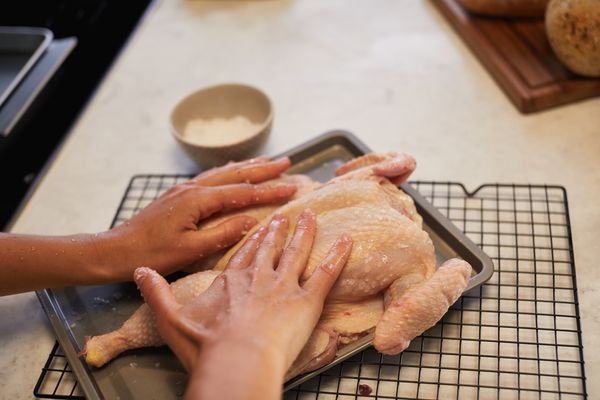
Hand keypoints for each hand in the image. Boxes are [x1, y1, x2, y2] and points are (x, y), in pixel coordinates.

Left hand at [99, 156, 295, 279]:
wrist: (114, 250)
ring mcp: (184, 189)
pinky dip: (228, 171)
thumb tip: (251, 220)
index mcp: (198, 200)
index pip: (242, 192)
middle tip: (288, 163)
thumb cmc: (150, 254)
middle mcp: (192, 188)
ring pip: (223, 172)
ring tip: (268, 160)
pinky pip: (210, 177)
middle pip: (235, 174)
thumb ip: (222, 234)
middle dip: (264, 169)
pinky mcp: (178, 195)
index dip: (269, 191)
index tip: (292, 188)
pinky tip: (233, 171)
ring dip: (248, 166)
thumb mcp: (190, 250)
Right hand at [134, 210, 352, 399]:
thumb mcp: (171, 319)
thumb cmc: (206, 345)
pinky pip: (327, 272)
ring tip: (311, 216)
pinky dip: (338, 255)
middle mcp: (259, 277)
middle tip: (287, 215)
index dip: (253, 239)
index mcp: (232, 281)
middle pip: (271, 248)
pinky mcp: (307, 300)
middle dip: (280, 230)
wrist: (236, 361)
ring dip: (305, 233)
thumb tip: (139, 271)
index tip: (260, 225)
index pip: (244, 254)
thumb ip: (156, 292)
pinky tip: (348, 240)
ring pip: (297, 252)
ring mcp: (285, 286)